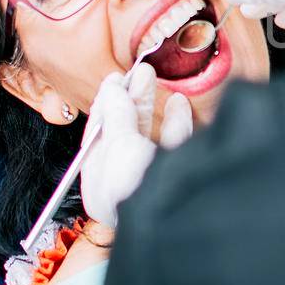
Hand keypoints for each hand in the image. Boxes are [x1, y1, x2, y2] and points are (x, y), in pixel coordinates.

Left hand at [79, 63, 192, 226]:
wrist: (185, 213)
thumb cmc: (140, 188)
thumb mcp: (118, 145)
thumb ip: (115, 116)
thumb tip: (112, 90)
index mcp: (100, 188)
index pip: (98, 139)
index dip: (105, 105)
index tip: (113, 79)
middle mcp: (126, 187)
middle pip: (123, 133)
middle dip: (129, 99)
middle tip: (136, 72)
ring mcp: (155, 181)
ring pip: (150, 136)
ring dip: (151, 104)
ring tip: (153, 77)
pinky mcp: (184, 176)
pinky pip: (177, 144)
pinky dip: (177, 120)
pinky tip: (178, 102)